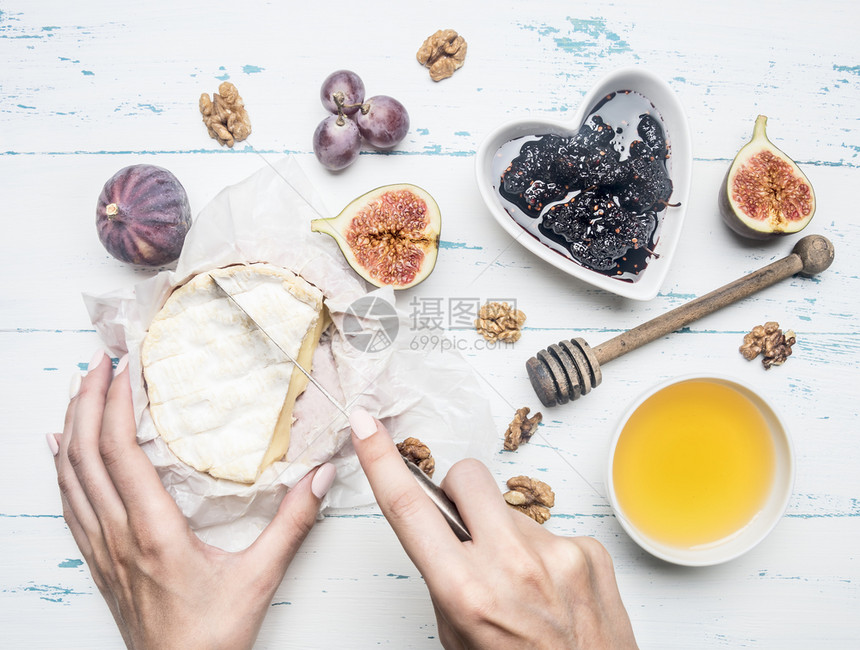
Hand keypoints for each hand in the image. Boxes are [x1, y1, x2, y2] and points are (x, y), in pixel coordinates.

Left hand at [48, 351, 335, 649]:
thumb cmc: (212, 635)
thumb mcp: (260, 576)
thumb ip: (293, 523)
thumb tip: (321, 475)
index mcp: (154, 531)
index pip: (120, 452)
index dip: (114, 404)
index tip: (121, 368)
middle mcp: (117, 534)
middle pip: (84, 454)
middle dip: (86, 400)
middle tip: (99, 360)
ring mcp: (101, 548)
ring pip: (69, 476)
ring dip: (70, 426)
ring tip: (79, 388)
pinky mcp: (98, 561)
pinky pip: (67, 503)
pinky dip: (60, 467)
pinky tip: (57, 448)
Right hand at [348, 408, 637, 649]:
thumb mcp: (457, 635)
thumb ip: (447, 577)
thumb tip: (445, 529)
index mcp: (466, 590)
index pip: (410, 509)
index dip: (381, 461)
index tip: (366, 426)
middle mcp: (512, 564)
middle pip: (467, 476)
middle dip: (459, 491)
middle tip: (467, 526)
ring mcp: (556, 552)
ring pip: (508, 508)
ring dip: (504, 532)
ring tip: (521, 581)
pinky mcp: (589, 549)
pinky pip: (548, 530)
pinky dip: (542, 553)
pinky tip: (551, 588)